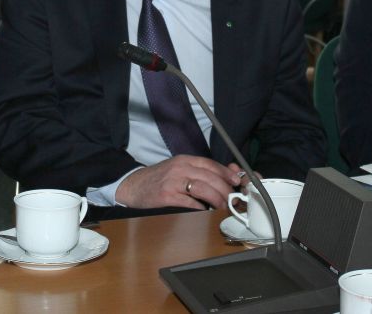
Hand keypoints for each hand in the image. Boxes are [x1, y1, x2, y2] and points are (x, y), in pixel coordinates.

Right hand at [115, 155, 242, 210]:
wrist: (134, 185)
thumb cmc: (158, 178)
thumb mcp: (177, 168)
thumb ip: (196, 171)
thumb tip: (221, 178)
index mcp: (184, 160)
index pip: (210, 164)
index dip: (226, 173)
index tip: (237, 181)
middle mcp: (180, 168)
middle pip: (210, 176)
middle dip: (225, 188)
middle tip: (232, 198)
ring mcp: (173, 181)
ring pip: (202, 188)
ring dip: (216, 198)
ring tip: (222, 206)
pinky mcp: (167, 196)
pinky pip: (189, 201)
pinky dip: (200, 207)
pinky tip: (205, 210)